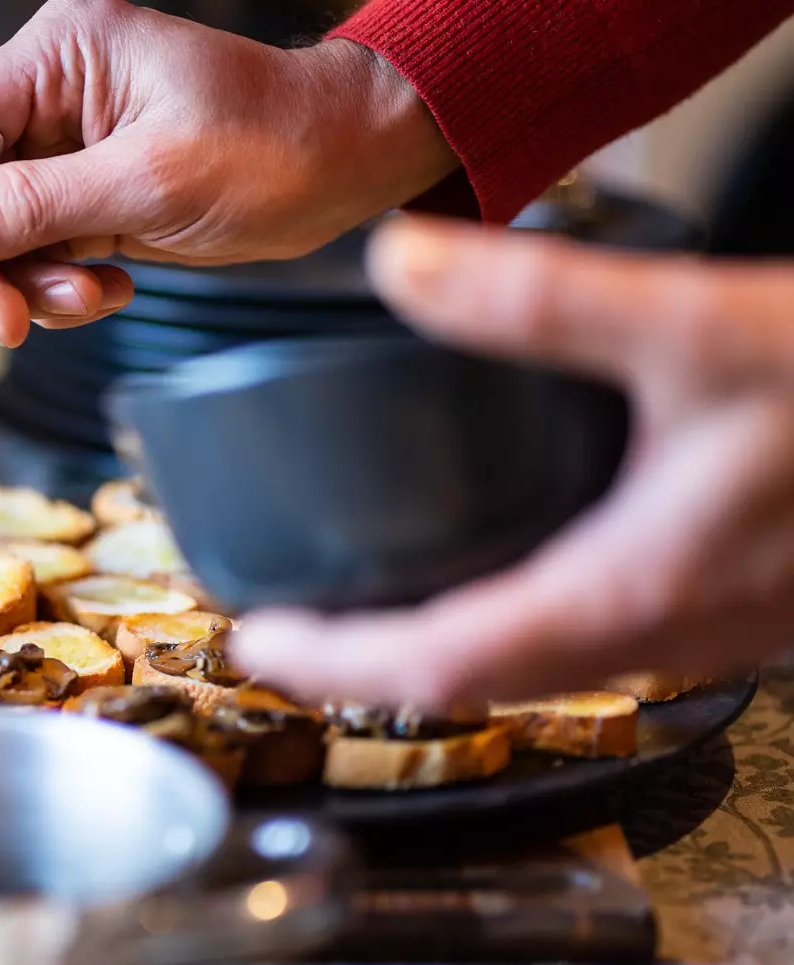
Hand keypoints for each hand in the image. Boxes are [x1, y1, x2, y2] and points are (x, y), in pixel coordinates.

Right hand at [0, 0, 454, 346]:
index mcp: (61, 55)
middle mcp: (54, 94)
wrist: (347, 166)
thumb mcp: (147, 183)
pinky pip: (41, 250)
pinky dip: (60, 286)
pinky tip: (108, 290)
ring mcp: (70, 146)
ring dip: (29, 284)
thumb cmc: (271, 147)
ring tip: (89, 299)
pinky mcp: (91, 192)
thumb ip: (32, 208)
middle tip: (9, 326)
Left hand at [233, 215, 793, 704]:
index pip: (436, 669)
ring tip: (363, 598)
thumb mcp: (702, 331)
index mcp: (632, 595)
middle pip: (472, 681)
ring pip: (534, 665)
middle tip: (287, 626)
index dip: (331, 664)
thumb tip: (404, 267)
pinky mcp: (724, 599)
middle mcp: (659, 635)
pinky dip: (511, 614)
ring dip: (437, 639)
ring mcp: (697, 629)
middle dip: (365, 660)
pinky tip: (495, 561)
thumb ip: (544, 303)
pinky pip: (589, 634)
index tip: (256, 643)